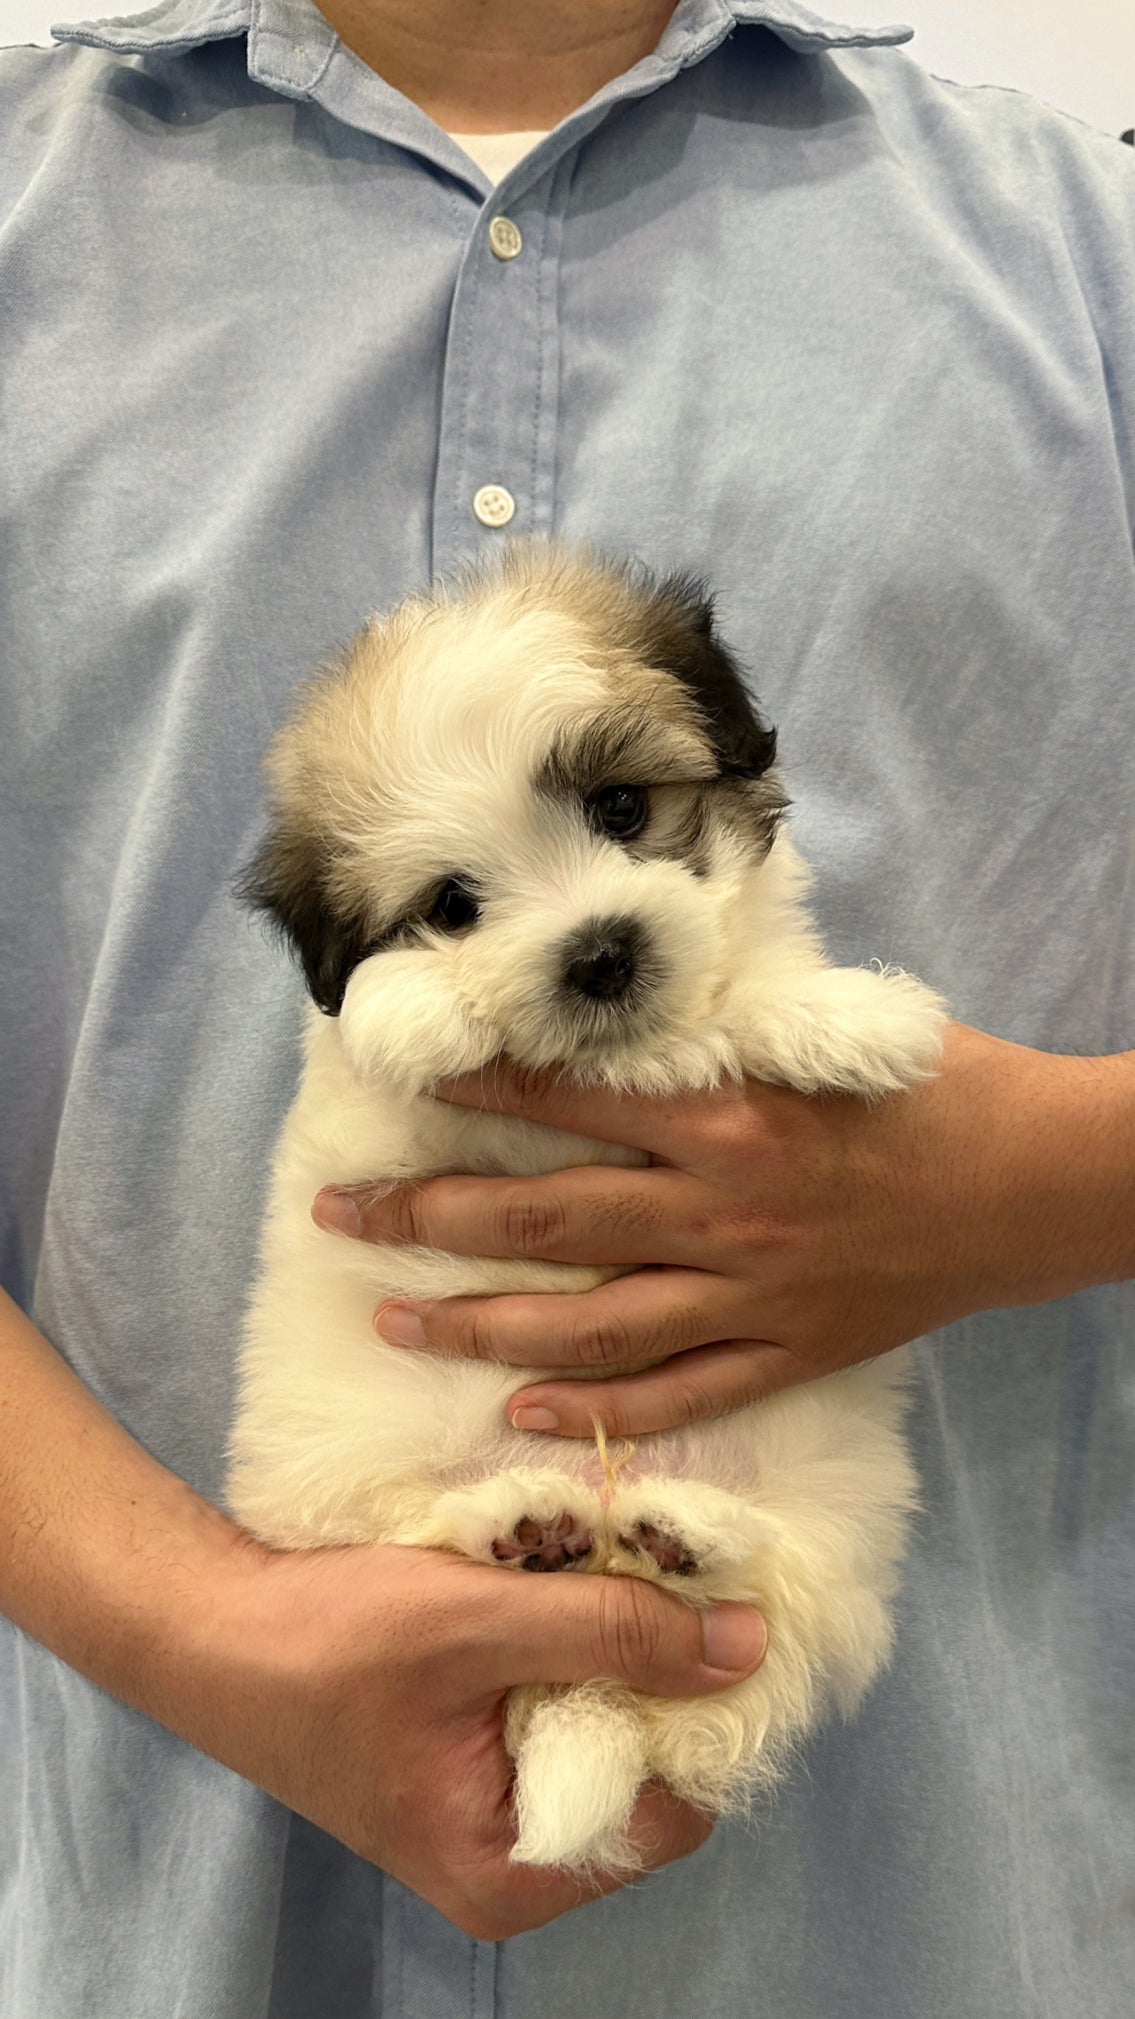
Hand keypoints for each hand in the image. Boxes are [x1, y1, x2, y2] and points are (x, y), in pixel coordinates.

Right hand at [175, 1533, 765, 1938]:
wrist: (208, 1628)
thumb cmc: (320, 1644)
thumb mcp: (475, 1623)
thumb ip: (610, 1630)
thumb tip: (747, 1643)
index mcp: (515, 1874)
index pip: (672, 1809)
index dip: (696, 1710)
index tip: (704, 1614)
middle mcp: (513, 1860)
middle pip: (644, 1767)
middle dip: (655, 1669)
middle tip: (655, 1570)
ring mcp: (492, 1806)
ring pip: (605, 1723)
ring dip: (611, 1643)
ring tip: (601, 1564)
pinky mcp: (475, 1752)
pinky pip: (560, 1701)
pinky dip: (567, 1641)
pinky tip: (559, 1579)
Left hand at [313, 1025, 1134, 1436]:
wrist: (1037, 1183)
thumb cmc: (933, 1085)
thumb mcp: (819, 1030)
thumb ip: (714, 1029)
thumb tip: (616, 1005)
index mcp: (724, 1112)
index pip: (565, 1100)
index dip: (471, 1091)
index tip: (396, 1082)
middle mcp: (720, 1208)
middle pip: (544, 1222)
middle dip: (428, 1217)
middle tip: (342, 1216)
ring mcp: (749, 1294)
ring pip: (586, 1325)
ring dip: (477, 1324)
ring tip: (393, 1316)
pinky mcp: (785, 1352)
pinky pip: (674, 1393)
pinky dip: (592, 1408)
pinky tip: (515, 1411)